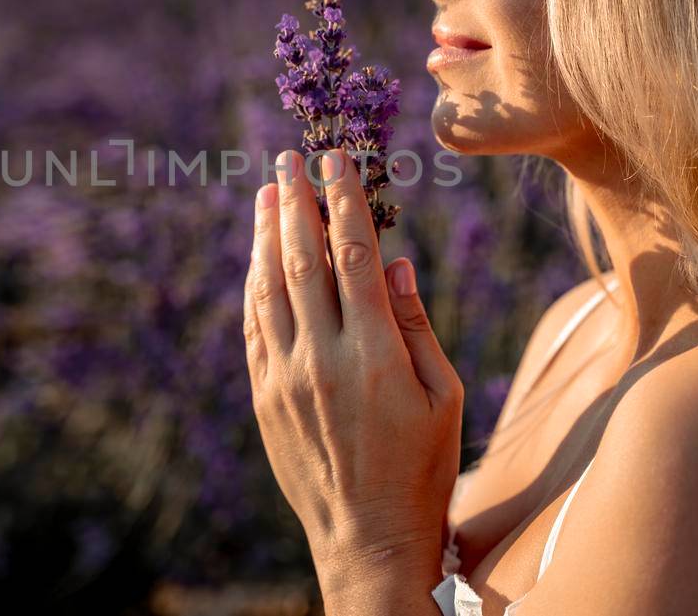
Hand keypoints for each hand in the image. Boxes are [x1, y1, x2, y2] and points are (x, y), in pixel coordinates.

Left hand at [243, 148, 463, 585]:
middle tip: (290, 159)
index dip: (344, 201)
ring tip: (267, 193)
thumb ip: (415, 325)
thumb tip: (393, 262)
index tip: (339, 161)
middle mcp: (322, 358)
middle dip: (295, 202)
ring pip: (268, 287)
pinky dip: (254, 283)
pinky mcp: (264, 396)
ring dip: (265, 234)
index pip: (354, 255)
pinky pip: (254, 326)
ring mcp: (286, 378)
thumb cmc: (422, 466)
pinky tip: (258, 257)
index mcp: (375, 354)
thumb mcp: (443, 396)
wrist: (368, 537)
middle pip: (301, 259)